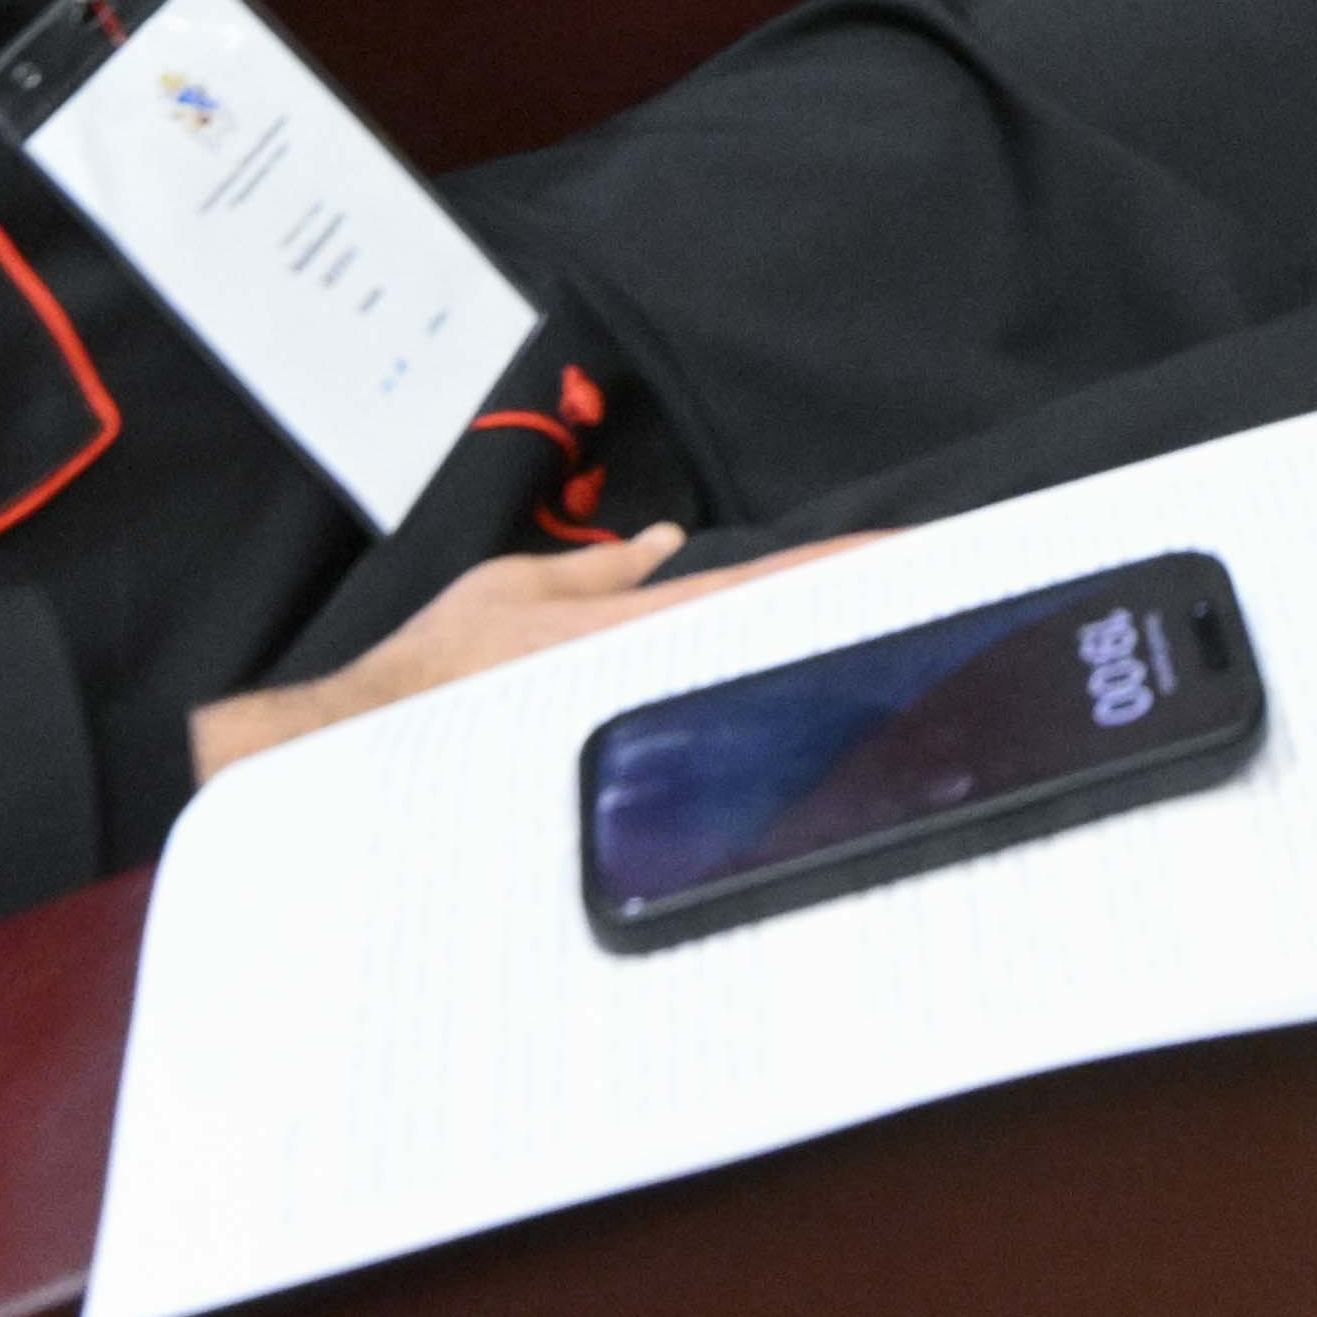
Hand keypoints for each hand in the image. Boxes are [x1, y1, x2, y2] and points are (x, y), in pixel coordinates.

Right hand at [188, 524, 870, 780]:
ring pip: (762, 696)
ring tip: (913, 662)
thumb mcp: (510, 594)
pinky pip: (718, 742)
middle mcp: (658, 677)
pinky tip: (822, 733)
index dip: (845, 569)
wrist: (364, 750)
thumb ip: (598, 572)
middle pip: (787, 647)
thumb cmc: (429, 675)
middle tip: (952, 613)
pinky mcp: (631, 772)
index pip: (770, 587)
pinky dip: (774, 730)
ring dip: (830, 678)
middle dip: (864, 628)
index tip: (911, 555)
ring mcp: (652, 728)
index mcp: (641, 629)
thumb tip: (665, 543)